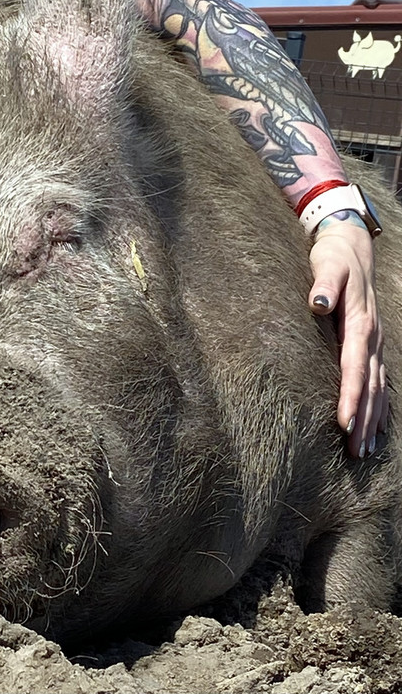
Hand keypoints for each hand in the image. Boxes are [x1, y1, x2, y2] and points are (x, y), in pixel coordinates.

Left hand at [308, 213, 385, 457]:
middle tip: (355, 451)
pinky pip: (380, 380)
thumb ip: (323, 285)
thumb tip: (318, 303)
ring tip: (365, 450)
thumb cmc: (333, 258)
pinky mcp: (372, 344)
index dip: (350, 395)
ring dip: (373, 419)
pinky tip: (377, 428)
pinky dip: (380, 406)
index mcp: (359, 323)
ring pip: (378, 387)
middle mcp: (372, 337)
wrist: (352, 247)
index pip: (354, 366)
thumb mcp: (326, 265)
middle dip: (363, 419)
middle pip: (369, 385)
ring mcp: (375, 342)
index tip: (344, 422)